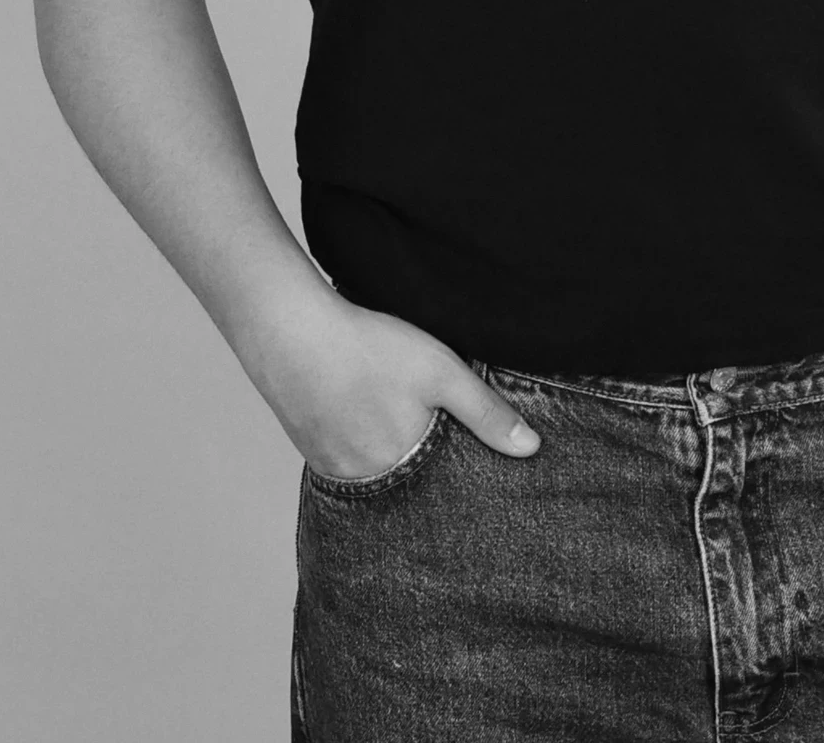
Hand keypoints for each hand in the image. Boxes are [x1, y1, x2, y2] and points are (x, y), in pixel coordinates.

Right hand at [232, 269, 540, 481]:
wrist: (292, 331)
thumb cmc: (371, 349)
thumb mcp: (441, 372)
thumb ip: (486, 413)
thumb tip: (531, 449)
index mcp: (403, 469)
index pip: (440, 492)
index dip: (455, 479)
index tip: (468, 474)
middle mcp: (365, 480)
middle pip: (406, 484)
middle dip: (423, 471)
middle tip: (429, 442)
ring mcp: (332, 467)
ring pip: (375, 472)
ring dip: (388, 456)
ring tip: (394, 423)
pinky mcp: (310, 448)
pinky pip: (346, 459)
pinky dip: (359, 442)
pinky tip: (362, 414)